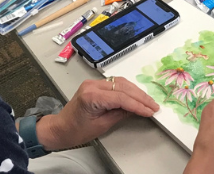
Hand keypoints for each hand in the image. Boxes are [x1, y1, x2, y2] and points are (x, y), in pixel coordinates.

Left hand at [35, 77, 158, 149]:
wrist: (60, 128)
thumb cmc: (76, 130)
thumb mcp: (101, 125)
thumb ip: (120, 114)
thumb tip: (137, 109)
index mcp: (92, 95)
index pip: (121, 97)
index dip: (138, 104)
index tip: (150, 111)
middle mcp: (93, 85)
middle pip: (122, 87)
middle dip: (140, 97)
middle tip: (154, 106)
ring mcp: (93, 82)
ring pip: (120, 82)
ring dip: (136, 91)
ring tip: (148, 102)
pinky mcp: (94, 84)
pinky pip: (115, 84)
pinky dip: (127, 89)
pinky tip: (136, 96)